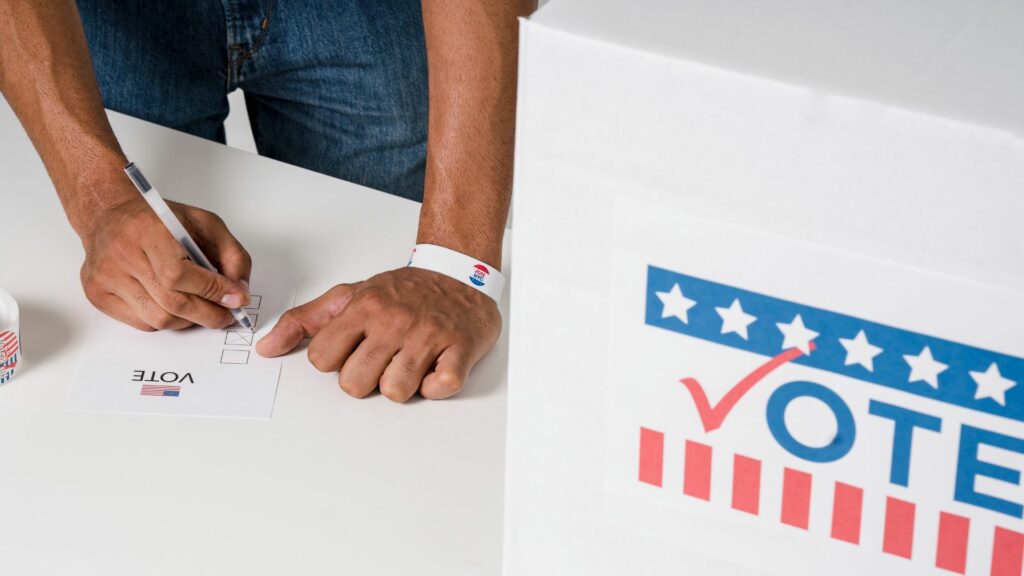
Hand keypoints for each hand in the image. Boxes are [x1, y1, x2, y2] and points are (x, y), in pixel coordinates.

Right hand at [79, 195, 251, 330]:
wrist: (109, 214)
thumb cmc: (160, 220)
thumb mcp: (205, 224)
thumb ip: (231, 255)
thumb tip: (239, 294)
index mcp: (148, 230)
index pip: (179, 275)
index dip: (212, 291)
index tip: (236, 300)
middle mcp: (121, 254)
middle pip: (171, 302)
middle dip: (208, 314)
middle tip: (226, 316)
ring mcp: (105, 277)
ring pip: (158, 319)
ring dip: (188, 320)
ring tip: (200, 309)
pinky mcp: (97, 294)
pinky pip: (142, 323)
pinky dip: (166, 320)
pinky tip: (173, 305)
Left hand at [256, 267, 500, 401]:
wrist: (460, 272)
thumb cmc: (405, 290)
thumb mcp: (351, 295)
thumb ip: (306, 321)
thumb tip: (267, 348)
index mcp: (364, 308)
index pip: (323, 359)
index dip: (336, 361)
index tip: (354, 349)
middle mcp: (394, 321)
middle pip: (354, 384)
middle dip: (366, 379)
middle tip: (383, 358)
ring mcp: (428, 336)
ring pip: (395, 392)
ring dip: (402, 384)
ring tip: (410, 361)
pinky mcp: (460, 350)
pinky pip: (438, 388)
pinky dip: (436, 387)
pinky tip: (434, 367)